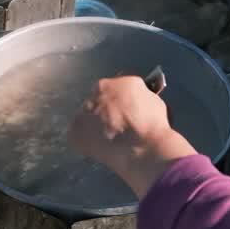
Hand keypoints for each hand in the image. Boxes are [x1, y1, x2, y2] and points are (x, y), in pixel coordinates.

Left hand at [67, 75, 196, 197]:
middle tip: (117, 126)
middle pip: (100, 98)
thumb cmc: (154, 127)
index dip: (123, 99)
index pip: (119, 85)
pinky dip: (85, 140)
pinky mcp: (74, 129)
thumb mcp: (155, 103)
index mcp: (121, 80)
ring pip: (88, 115)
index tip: (126, 109)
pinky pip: (77, 133)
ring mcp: (84, 109)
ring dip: (95, 124)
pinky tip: (98, 148)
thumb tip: (137, 103)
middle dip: (106, 109)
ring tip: (108, 141)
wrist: (142, 148)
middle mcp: (99, 89)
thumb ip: (141, 98)